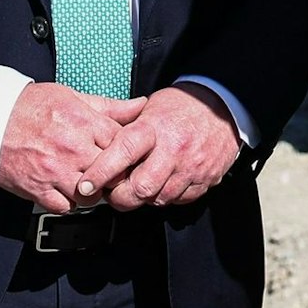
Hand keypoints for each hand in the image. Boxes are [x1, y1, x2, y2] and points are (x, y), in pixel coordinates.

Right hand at [0, 82, 145, 212]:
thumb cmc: (29, 106)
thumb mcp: (71, 96)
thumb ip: (109, 106)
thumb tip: (141, 106)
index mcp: (83, 122)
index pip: (123, 144)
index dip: (127, 151)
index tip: (124, 154)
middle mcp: (72, 148)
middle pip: (112, 174)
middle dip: (113, 175)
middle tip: (109, 172)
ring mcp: (55, 172)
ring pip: (92, 197)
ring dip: (92, 193)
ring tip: (87, 182)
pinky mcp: (38, 190)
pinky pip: (66, 208)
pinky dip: (69, 203)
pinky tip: (66, 189)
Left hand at [72, 82, 241, 211]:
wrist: (222, 107)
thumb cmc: (180, 106)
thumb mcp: (147, 108)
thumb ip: (124, 128)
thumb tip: (95, 147)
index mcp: (153, 128)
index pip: (122, 152)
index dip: (101, 172)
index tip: (86, 185)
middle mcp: (173, 150)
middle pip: (141, 188)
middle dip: (121, 197)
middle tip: (112, 193)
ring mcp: (191, 167)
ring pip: (159, 199)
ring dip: (143, 199)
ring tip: (135, 187)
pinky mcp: (206, 180)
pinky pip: (180, 200)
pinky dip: (166, 197)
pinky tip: (160, 185)